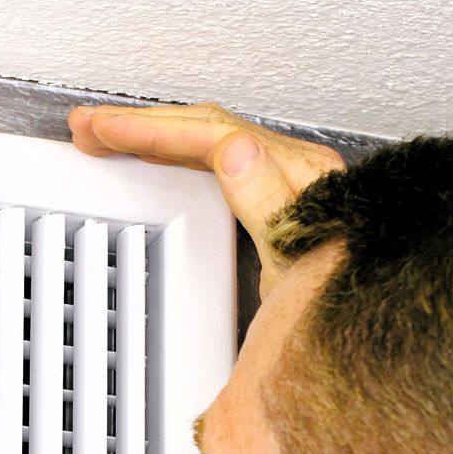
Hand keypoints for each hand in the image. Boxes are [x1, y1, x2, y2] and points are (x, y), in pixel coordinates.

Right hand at [68, 103, 344, 296]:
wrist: (364, 329)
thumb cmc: (336, 305)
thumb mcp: (298, 261)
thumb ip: (267, 203)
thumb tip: (234, 151)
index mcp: (297, 178)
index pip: (212, 136)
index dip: (154, 130)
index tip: (106, 132)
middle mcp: (294, 170)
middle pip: (207, 128)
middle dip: (143, 124)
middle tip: (88, 127)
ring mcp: (286, 181)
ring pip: (209, 138)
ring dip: (156, 133)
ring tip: (107, 135)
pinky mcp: (277, 198)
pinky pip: (219, 158)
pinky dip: (179, 154)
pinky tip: (157, 158)